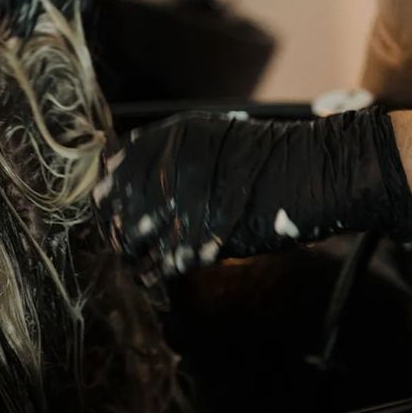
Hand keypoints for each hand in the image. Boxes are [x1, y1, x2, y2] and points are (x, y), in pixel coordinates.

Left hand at [93, 109, 411, 280]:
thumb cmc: (261, 156)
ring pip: (132, 238)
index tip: (106, 205)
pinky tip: (150, 277)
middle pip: (116, 206)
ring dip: (128, 253)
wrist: (304, 172)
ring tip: (131, 262)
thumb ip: (168, 151)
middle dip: (112, 226)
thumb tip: (123, 169)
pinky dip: (151, 273)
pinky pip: (160, 263)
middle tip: (117, 239)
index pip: (114, 166)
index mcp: (169, 139)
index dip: (108, 190)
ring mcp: (182, 204)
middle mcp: (168, 169)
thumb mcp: (209, 135)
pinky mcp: (198, 238)